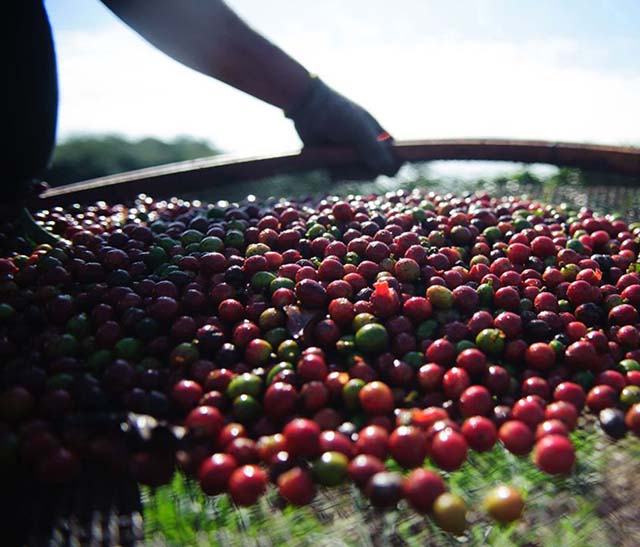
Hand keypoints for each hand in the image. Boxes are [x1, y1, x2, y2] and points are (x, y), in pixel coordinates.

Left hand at [286, 77, 401, 176]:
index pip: (395, 158)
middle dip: (363, 170)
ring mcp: (351, 156)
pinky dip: (336, 171)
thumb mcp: (359, 130)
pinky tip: (328, 161)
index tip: (385, 169)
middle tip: (351, 159)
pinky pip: (341, 175)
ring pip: (357, 176)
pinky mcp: (336, 161)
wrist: (308, 107)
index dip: (393, 165)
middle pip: (375, 172)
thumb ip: (374, 149)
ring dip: (347, 171)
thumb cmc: (338, 114)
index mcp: (380, 137)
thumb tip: (389, 170)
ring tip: (335, 158)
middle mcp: (368, 148)